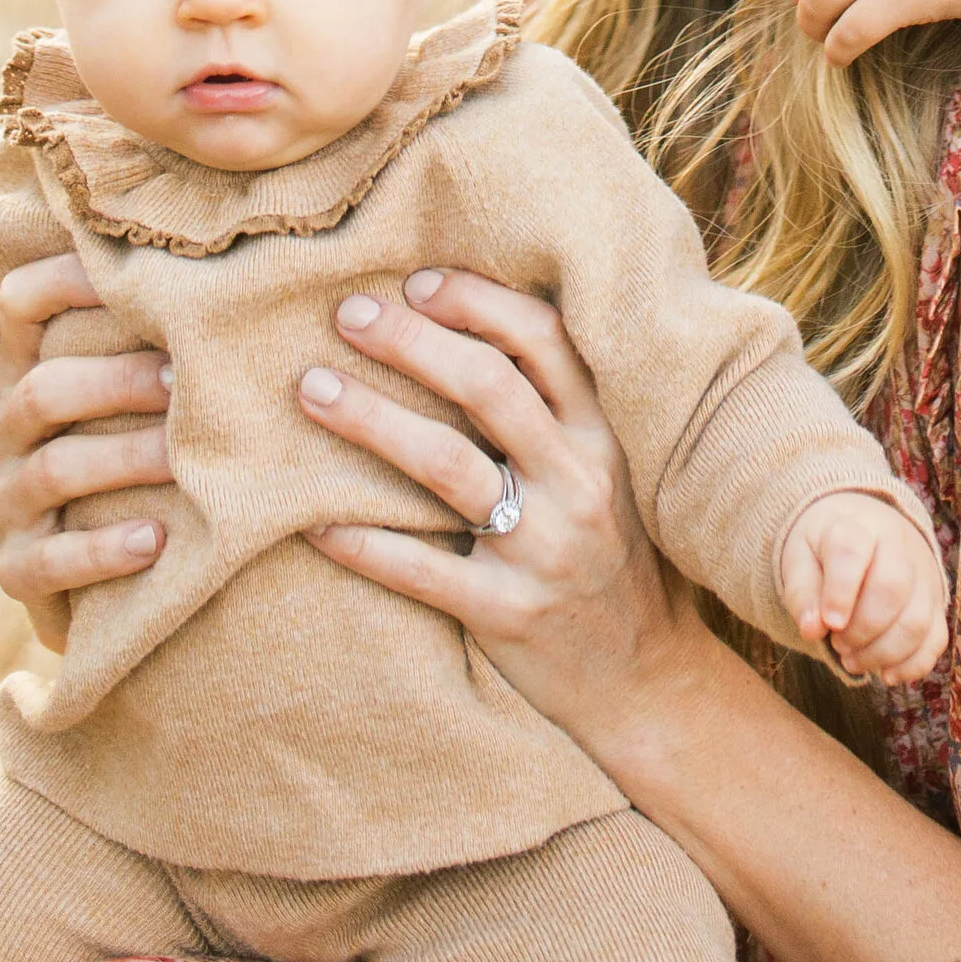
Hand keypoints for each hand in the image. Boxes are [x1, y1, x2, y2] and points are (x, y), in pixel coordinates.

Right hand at [0, 252, 173, 653]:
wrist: (116, 570)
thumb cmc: (146, 446)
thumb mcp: (143, 389)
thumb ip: (163, 333)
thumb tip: (241, 259)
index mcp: (28, 368)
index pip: (21, 301)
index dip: (67, 277)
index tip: (137, 273)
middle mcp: (5, 428)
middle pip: (42, 389)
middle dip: (118, 381)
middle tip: (186, 380)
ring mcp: (6, 500)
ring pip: (51, 469)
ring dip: (123, 460)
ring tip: (185, 460)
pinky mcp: (16, 568)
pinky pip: (46, 562)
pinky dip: (102, 551)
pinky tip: (155, 541)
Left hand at [297, 269, 698, 753]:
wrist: (648, 680)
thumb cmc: (616, 554)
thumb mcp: (610, 469)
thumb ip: (559, 409)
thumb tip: (467, 327)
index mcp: (605, 434)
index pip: (543, 341)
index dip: (477, 302)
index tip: (414, 281)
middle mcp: (580, 480)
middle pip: (488, 388)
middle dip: (411, 343)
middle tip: (346, 315)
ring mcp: (545, 548)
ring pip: (447, 466)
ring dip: (372, 420)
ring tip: (312, 390)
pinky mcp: (506, 613)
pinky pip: (421, 569)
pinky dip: (362, 540)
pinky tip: (313, 518)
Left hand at [778, 493, 947, 685]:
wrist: (862, 529)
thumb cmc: (825, 549)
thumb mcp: (800, 558)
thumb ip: (802, 592)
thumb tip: (811, 630)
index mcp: (857, 526)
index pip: (852, 551)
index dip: (840, 592)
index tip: (829, 625)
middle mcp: (898, 544)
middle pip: (893, 588)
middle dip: (862, 629)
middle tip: (838, 643)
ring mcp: (924, 573)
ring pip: (918, 620)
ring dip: (883, 653)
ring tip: (853, 659)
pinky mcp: (937, 602)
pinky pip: (936, 639)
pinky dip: (912, 665)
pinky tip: (885, 673)